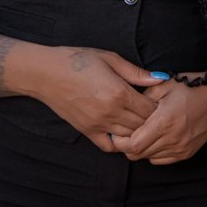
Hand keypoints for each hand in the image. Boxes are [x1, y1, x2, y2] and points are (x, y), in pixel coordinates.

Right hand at [9, 44, 161, 151]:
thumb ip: (136, 72)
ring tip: (141, 121)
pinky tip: (123, 132)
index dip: (158, 105)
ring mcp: (98, 124)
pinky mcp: (87, 131)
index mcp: (119, 93)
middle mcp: (110, 112)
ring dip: (138, 131)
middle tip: (154, 112)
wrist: (45, 73)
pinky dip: (120, 143)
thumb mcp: (110, 59)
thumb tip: (161, 78)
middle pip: (143, 125)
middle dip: (152, 119)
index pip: (151, 109)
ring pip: (130, 137)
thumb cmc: (78, 61)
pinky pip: (109, 146)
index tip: (159, 100)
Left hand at [115, 78, 206, 163]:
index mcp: (164, 122)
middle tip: (126, 133)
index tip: (117, 132)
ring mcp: (180, 148)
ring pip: (148, 158)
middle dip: (127, 146)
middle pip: (137, 154)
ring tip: (142, 134)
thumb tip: (126, 108)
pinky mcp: (187, 152)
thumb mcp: (164, 84)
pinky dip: (153, 153)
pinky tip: (156, 140)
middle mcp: (172, 139)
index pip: (132, 144)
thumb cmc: (193, 88)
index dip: (119, 142)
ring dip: (141, 149)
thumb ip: (142, 97)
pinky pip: (161, 160)